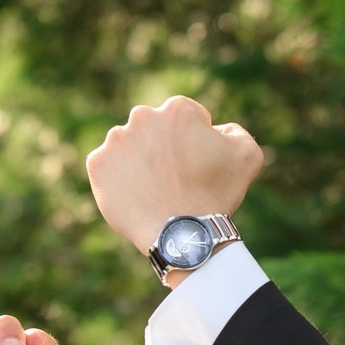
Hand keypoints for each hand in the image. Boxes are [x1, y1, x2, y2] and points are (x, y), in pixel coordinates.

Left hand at [84, 95, 264, 255]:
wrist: (182, 235)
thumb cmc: (216, 196)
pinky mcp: (97, 164)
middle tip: (173, 177)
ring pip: (130, 147)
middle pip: (154, 129)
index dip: (194, 140)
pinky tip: (137, 194)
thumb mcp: (247, 155)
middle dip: (163, 147)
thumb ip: (234, 130)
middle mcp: (142, 116)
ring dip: (139, 161)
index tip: (195, 163)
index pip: (185, 117)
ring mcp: (116, 140)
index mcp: (176, 109)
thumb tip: (217, 129)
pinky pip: (109, 167)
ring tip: (154, 189)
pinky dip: (120, 178)